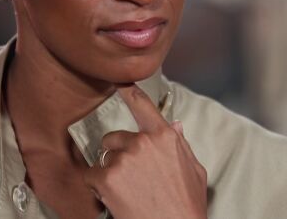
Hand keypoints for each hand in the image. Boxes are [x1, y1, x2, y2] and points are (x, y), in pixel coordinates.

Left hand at [83, 84, 207, 218]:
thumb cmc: (186, 206)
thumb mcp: (194, 172)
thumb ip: (182, 146)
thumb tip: (175, 126)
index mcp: (165, 137)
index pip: (142, 105)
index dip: (128, 90)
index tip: (119, 81)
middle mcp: (142, 143)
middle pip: (114, 138)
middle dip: (118, 153)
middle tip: (131, 176)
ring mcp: (123, 159)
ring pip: (104, 159)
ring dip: (110, 173)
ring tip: (128, 191)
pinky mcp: (107, 178)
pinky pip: (91, 176)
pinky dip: (97, 187)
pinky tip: (115, 198)